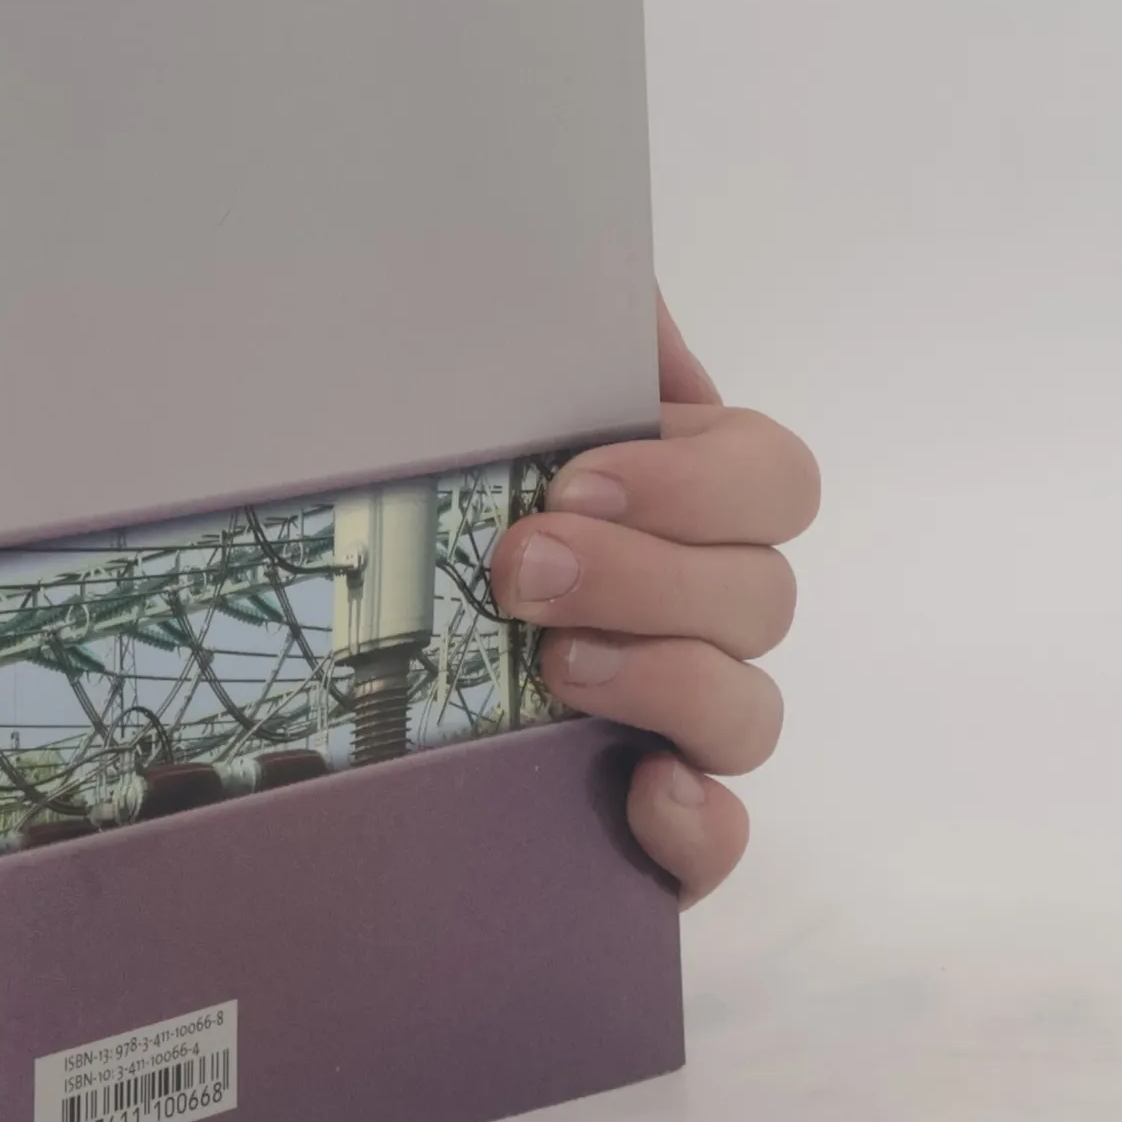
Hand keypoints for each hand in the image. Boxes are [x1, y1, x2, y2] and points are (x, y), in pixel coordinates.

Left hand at [489, 290, 818, 906]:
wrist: (347, 650)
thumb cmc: (440, 498)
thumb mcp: (485, 402)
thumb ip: (567, 333)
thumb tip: (620, 282)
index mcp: (686, 500)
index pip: (774, 478)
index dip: (696, 482)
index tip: (576, 477)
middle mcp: (703, 608)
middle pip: (763, 595)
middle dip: (645, 576)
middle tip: (521, 566)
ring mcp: (684, 718)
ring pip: (751, 712)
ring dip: (666, 682)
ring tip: (554, 668)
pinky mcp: (650, 817)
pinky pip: (717, 839)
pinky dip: (697, 827)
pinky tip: (643, 792)